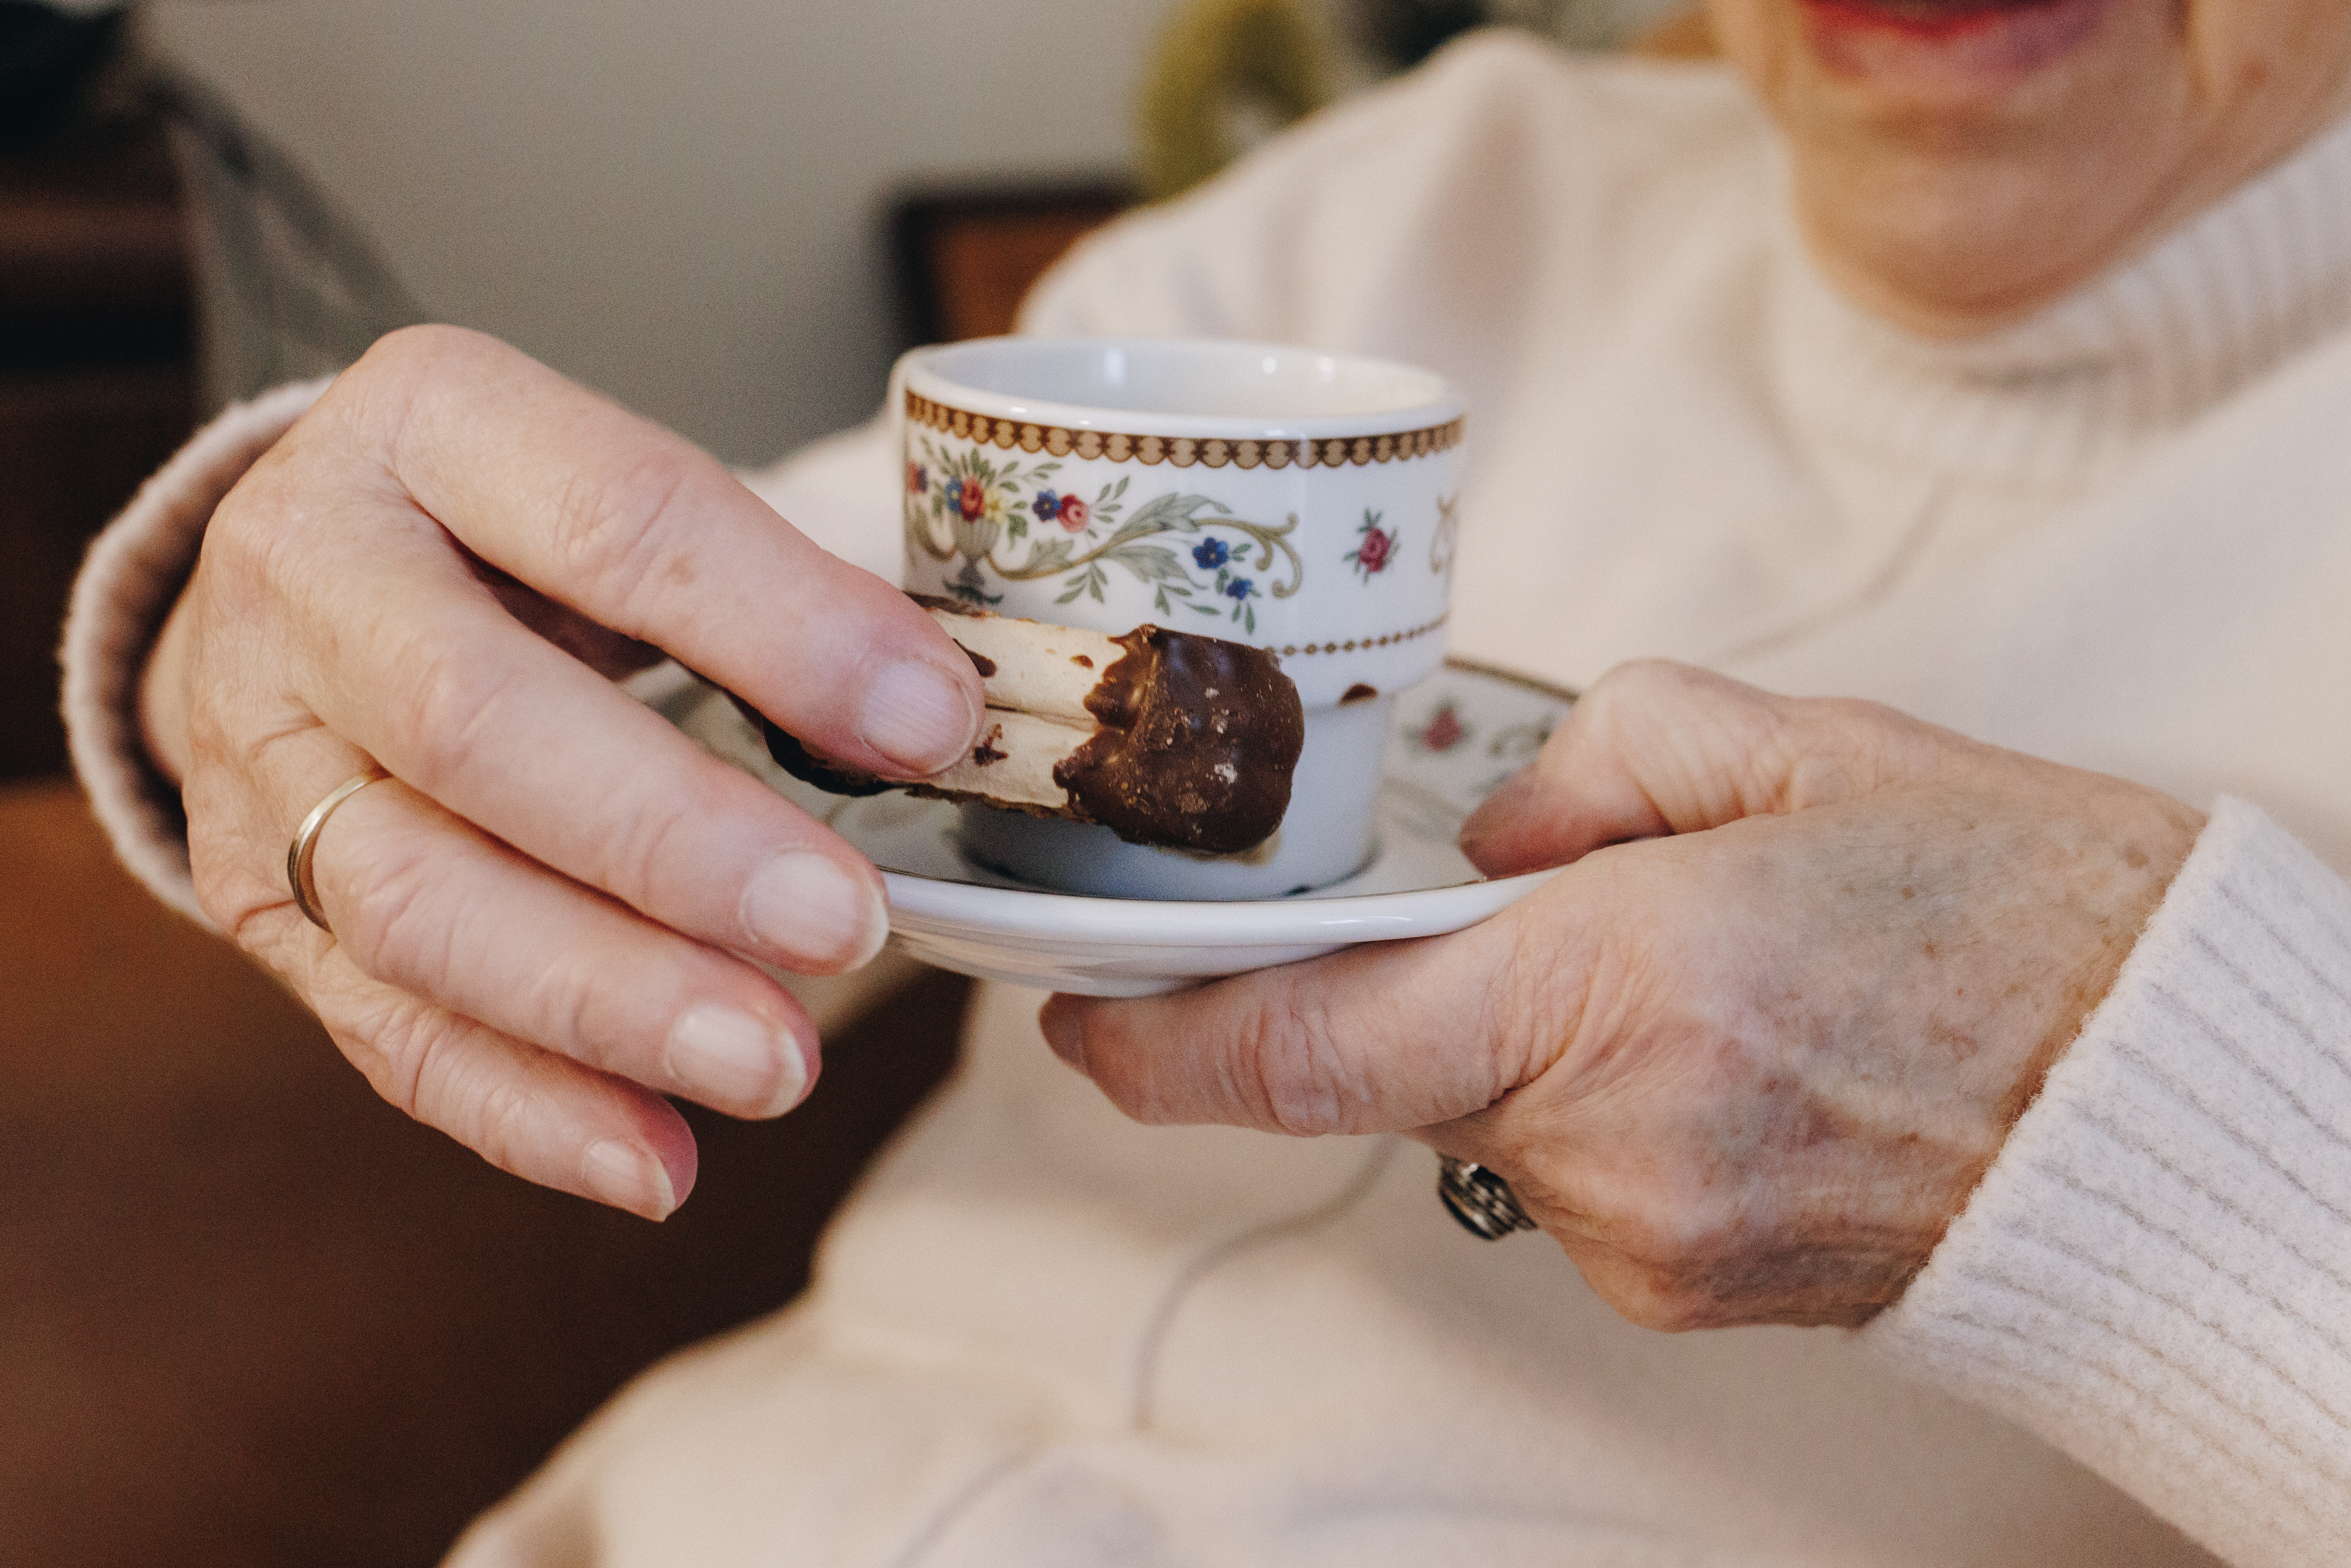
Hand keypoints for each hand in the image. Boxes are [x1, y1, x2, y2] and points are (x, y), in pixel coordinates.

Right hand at [142, 327, 985, 1217]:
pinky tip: (658, 1162)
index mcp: (430, 424)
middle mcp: (310, 576)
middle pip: (473, 726)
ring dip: (607, 1005)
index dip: (782, 630)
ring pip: (410, 902)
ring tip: (774, 1067)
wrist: (304, 576)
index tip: (932, 725)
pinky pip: (379, 1025)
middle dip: (675, 846)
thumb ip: (766, 591)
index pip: (614, 522)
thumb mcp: (622, 494)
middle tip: (842, 931)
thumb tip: (935, 722)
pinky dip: (527, 1111)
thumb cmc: (514, 533)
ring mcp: (259, 750)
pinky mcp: (254, 898)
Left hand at [1041, 661, 2203, 1328]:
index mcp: (1623, 985)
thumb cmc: (2016, 912)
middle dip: (1427, 976)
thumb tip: (1492, 840)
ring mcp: (1641, 1238)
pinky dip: (1597, 1096)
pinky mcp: (1677, 1285)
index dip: (1157, 1034)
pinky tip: (1722, 1048)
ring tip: (1695, 972)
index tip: (1075, 1013)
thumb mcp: (1799, 752)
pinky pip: (1566, 1170)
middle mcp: (1610, 1142)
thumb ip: (1595, 762)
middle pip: (1400, 1058)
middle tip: (1538, 905)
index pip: (1308, 1041)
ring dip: (1535, 1032)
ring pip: (1488, 1112)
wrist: (2166, 1104)